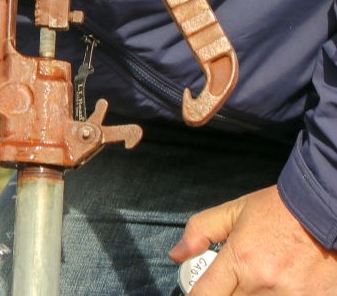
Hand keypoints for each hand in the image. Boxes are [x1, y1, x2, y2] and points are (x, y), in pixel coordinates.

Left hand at [168, 185, 336, 294]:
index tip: (197, 292)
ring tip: (255, 281)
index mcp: (241, 260)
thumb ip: (200, 231)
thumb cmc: (281, 211)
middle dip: (224, 295)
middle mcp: (263, 284)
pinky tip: (274, 287)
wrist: (325, 211)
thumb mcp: (234, 211)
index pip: (204, 295)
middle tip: (229, 281)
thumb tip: (177, 254)